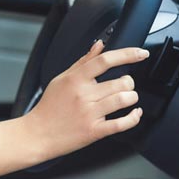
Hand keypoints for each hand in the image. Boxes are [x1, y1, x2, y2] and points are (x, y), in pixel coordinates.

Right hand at [21, 40, 148, 161]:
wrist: (38, 133)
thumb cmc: (49, 106)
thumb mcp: (61, 79)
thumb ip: (82, 61)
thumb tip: (99, 45)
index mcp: (75, 79)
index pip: (105, 60)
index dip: (127, 54)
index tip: (140, 53)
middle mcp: (83, 95)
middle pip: (120, 81)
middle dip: (130, 82)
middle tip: (126, 84)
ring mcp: (89, 113)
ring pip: (123, 100)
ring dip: (132, 98)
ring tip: (129, 98)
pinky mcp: (94, 131)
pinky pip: (121, 124)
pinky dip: (133, 118)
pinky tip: (134, 114)